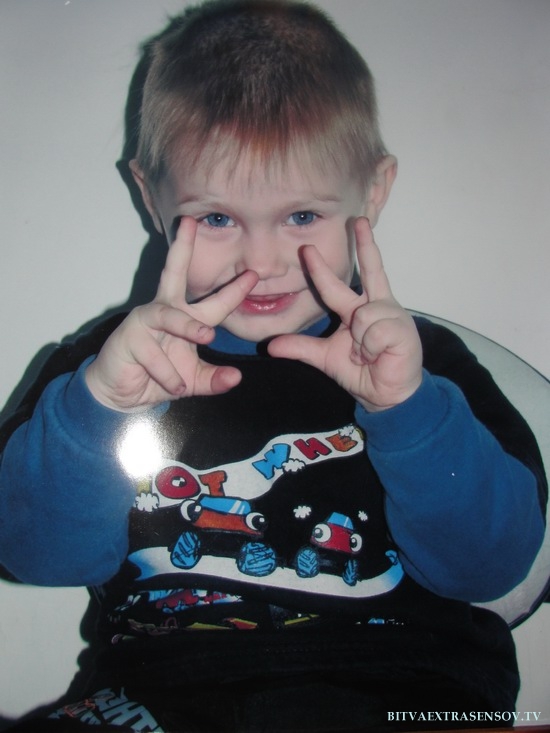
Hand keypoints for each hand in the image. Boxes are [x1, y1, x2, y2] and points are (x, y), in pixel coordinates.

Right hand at [86, 217, 257, 410]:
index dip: (233, 289)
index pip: (214, 301)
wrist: (121, 396)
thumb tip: (236, 377)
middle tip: (189, 223)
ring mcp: (143, 321)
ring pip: (168, 315)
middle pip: (173, 272)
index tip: (252, 274)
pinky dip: (168, 372)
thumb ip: (214, 380)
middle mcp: (164, 311)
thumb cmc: (157, 378)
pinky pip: (153, 354)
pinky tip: (174, 386)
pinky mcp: (127, 338)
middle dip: (182, 247)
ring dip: (188, 325)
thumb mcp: (193, 381)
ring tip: (206, 336)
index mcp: (184, 317)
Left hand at [268, 218, 421, 411]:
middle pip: (372, 268)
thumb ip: (301, 348)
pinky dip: (371, 348)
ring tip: (369, 354)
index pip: (339, 283)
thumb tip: (271, 346)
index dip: (322, 268)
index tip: (308, 249)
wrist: (386, 394)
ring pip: (362, 315)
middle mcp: (377, 305)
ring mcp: (392, 315)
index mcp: (359, 309)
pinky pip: (373, 331)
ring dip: (360, 342)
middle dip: (365, 244)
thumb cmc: (362, 371)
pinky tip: (380, 355)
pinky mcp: (402, 329)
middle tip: (357, 220)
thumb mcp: (325, 357)